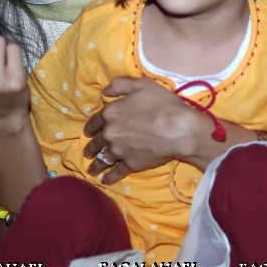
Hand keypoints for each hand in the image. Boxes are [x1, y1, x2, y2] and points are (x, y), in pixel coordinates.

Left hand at [82, 77, 207, 182]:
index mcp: (111, 113)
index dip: (91, 127)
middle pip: (96, 142)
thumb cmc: (162, 104)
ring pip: (102, 159)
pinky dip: (109, 178)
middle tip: (88, 152)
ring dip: (95, 165)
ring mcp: (119, 151)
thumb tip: (105, 91)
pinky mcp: (130, 164)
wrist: (178, 130)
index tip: (88, 132)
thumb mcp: (142, 84)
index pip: (95, 121)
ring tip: (91, 170)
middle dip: (91, 147)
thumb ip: (121, 84)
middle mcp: (110, 133)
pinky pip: (116, 172)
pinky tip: (105, 181)